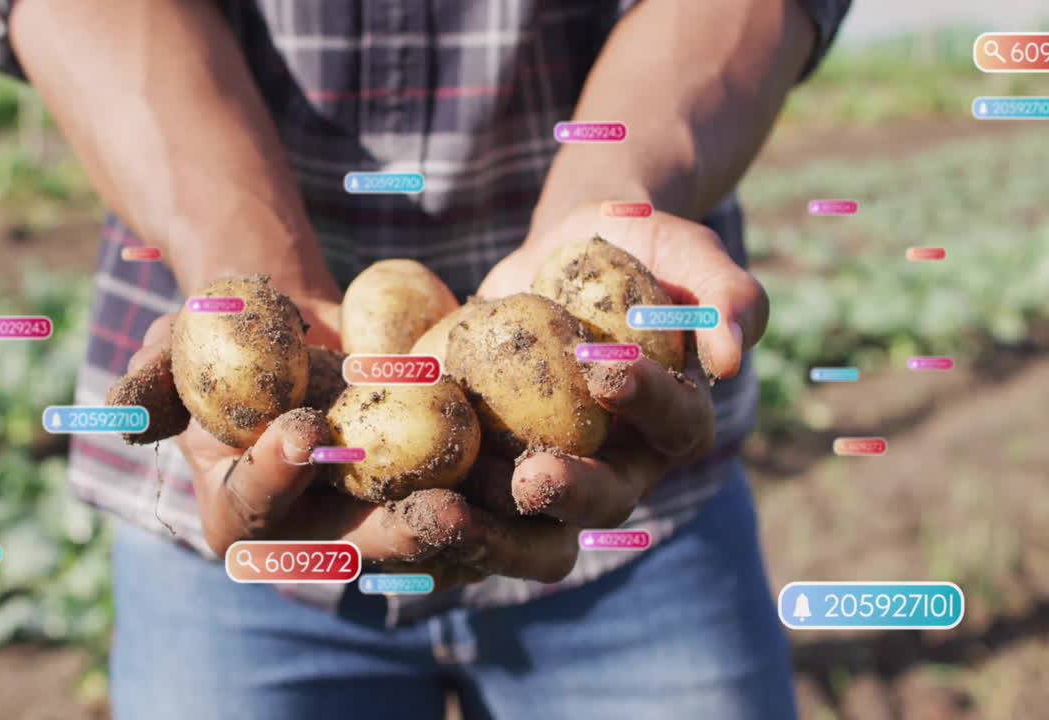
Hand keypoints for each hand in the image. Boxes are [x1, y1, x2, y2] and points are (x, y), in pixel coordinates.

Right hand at [124, 309, 577, 588]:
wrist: (316, 331)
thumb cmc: (241, 333)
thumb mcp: (188, 340)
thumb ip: (154, 377)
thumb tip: (123, 410)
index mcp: (239, 513)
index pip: (250, 512)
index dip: (273, 478)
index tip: (302, 428)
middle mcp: (311, 538)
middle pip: (350, 552)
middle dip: (388, 532)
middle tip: (428, 502)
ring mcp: (380, 529)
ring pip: (424, 550)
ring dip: (465, 535)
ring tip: (499, 502)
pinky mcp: (441, 509)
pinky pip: (478, 519)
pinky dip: (511, 506)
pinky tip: (543, 475)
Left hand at [435, 205, 768, 575]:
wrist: (568, 254)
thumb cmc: (642, 250)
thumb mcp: (687, 253)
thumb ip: (725, 293)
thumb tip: (736, 354)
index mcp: (676, 421)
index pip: (673, 425)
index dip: (645, 404)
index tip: (605, 370)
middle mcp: (621, 463)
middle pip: (602, 501)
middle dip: (567, 495)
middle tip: (531, 479)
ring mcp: (554, 470)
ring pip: (530, 526)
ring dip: (491, 525)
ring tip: (445, 505)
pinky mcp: (494, 463)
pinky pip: (468, 498)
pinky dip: (435, 499)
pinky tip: (394, 486)